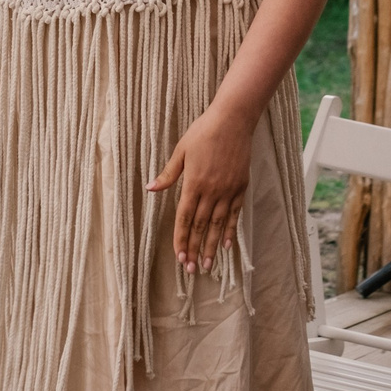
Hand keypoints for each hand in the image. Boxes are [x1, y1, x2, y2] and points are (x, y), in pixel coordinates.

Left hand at [146, 108, 252, 274]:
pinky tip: (226, 245)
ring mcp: (228, 190)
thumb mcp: (181, 151)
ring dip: (211, 246)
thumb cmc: (203, 132)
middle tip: (191, 270)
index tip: (179, 257)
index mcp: (193, 183)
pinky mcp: (240, 187)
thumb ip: (168, 174)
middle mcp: (211, 191)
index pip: (184, 218)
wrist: (233, 120)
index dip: (181, 239)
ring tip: (207, 265)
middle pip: (201, 226)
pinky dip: (230, 230)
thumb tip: (150, 188)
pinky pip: (235, 214)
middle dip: (194, 249)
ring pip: (218, 224)